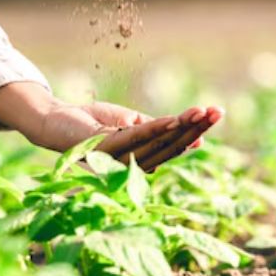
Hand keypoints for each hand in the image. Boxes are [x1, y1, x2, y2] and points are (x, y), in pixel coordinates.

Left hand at [27, 101, 221, 172]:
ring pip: (157, 144)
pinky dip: (156, 129)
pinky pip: (135, 139)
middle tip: (218, 111)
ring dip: (182, 127)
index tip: (215, 115)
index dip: (194, 132)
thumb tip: (188, 133)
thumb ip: (155, 127)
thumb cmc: (92, 121)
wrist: (57, 119)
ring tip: (202, 112)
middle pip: (170, 147)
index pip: (173, 146)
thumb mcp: (130, 121)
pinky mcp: (104, 151)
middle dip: (196, 128)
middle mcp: (132, 164)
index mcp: (140, 158)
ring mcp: (119, 160)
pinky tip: (173, 120)